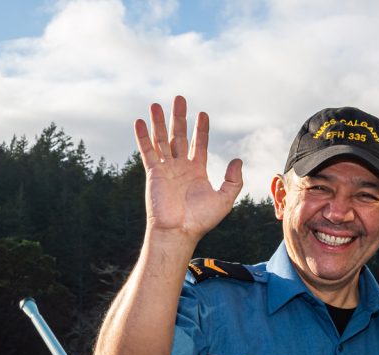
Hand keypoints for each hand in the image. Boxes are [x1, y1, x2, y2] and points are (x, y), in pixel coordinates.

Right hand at [135, 95, 242, 242]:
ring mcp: (166, 169)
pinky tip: (140, 122)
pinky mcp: (153, 173)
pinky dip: (143, 137)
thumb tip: (237, 160)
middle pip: (179, 136)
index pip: (200, 144)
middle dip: (179, 117)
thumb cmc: (201, 220)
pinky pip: (147, 152)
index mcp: (197, 171)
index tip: (202, 114)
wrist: (179, 231)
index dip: (201, 129)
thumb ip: (233, 180)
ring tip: (156, 104)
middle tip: (179, 99)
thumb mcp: (225, 199)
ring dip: (159, 122)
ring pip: (162, 140)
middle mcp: (181, 167)